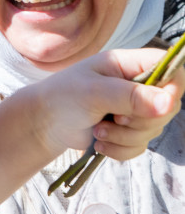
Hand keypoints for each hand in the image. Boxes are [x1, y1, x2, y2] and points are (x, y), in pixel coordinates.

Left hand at [25, 48, 183, 160]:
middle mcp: (136, 85)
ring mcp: (134, 109)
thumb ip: (130, 96)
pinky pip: (141, 146)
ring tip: (97, 129)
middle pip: (169, 106)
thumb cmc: (62, 97)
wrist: (42, 124)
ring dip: (125, 137)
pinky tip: (99, 142)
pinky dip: (120, 149)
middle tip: (114, 119)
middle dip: (141, 121)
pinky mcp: (127, 131)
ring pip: (154, 129)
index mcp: (129, 64)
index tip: (160, 105)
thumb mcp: (93, 92)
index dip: (174, 87)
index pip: (172, 68)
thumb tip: (168, 103)